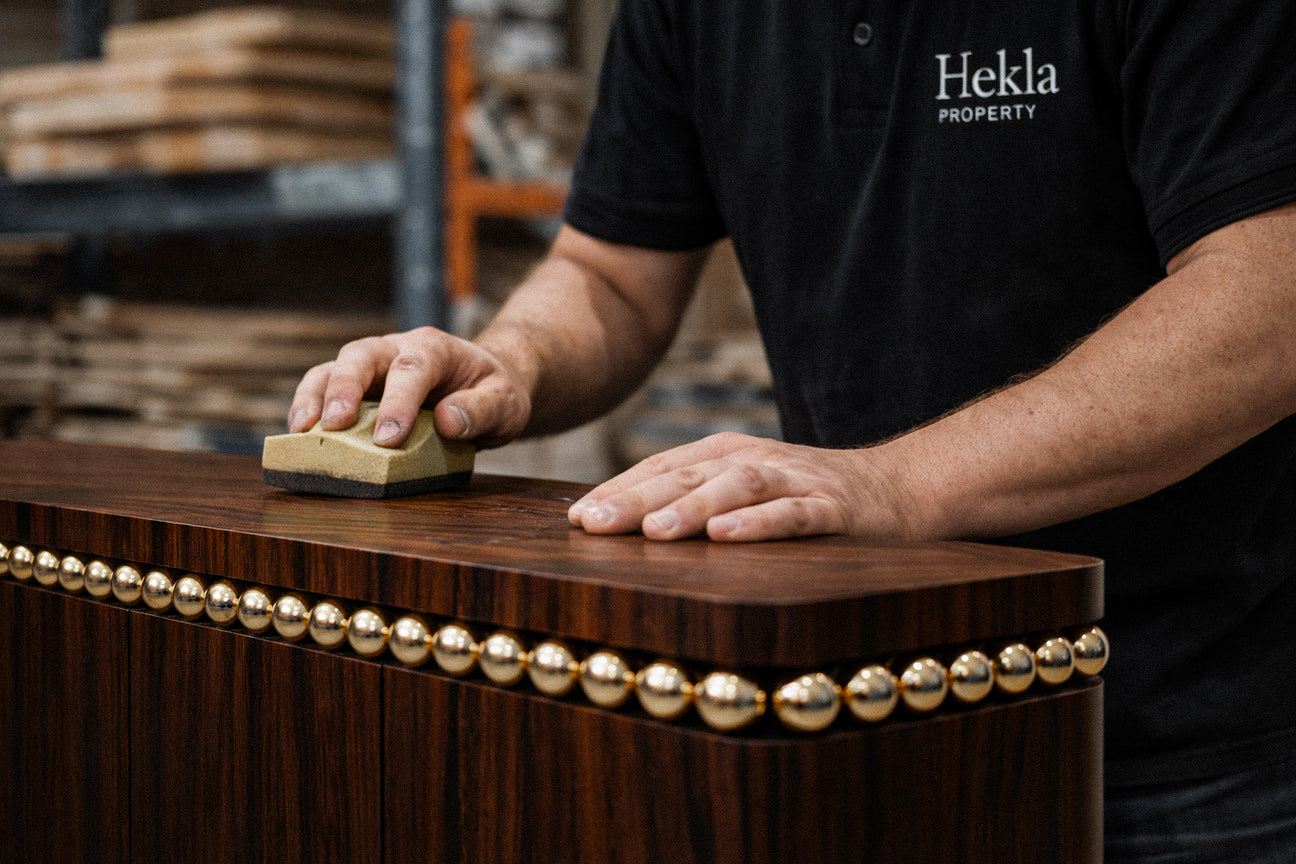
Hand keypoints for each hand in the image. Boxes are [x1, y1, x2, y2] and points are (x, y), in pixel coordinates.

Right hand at [287, 326, 531, 447]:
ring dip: (314, 397)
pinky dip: (308, 408)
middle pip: (361, 355)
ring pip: (332, 368)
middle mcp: (398, 349)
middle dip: (344, 388)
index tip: (388, 439)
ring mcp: (374, 367)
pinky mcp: (358, 386)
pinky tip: (300, 436)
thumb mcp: (506, 403)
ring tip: (302, 431)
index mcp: (436, 348)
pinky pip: (324, 389)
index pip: (412, 367)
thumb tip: (447, 422)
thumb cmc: (495, 392)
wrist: (487, 383)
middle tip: (333, 425)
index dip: (397, 401)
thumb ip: (482, 410)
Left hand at [568, 431, 917, 541]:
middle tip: (593, 525)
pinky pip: (794, 514)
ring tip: (654, 532)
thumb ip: (691, 504)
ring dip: (693, 508)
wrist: (897, 490)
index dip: (616, 490)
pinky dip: (761, 523)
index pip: (659, 468)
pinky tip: (729, 537)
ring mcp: (794, 481)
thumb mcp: (742, 492)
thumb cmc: (802, 499)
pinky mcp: (833, 508)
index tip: (574, 520)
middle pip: (687, 475)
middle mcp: (754, 459)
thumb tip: (620, 535)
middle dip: (636, 499)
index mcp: (723, 455)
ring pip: (736, 487)